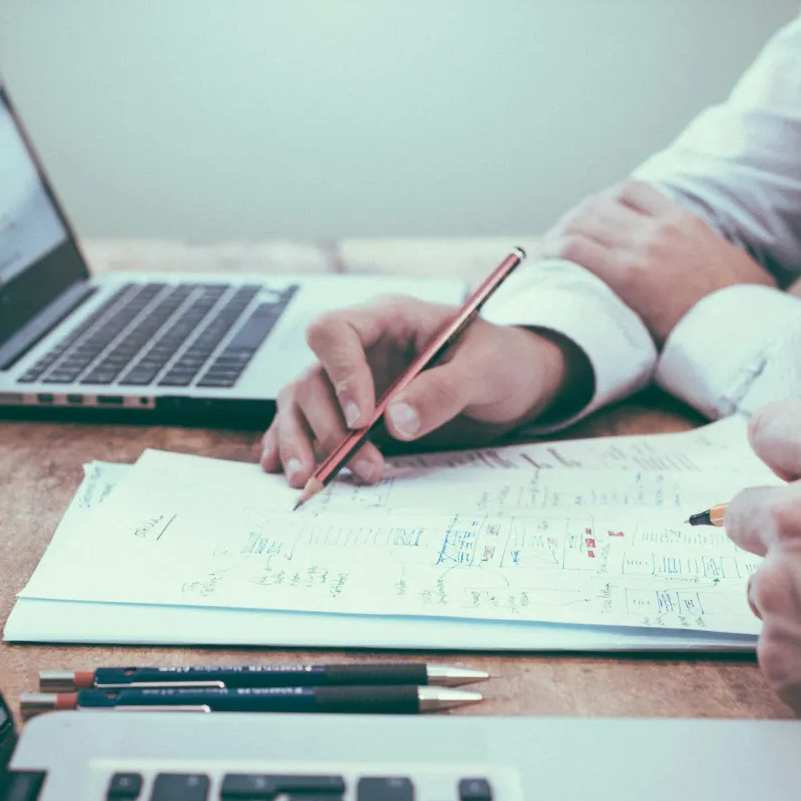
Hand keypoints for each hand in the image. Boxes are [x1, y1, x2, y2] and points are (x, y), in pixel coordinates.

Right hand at [260, 296, 586, 486]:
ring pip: (300, 403)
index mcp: (389, 319)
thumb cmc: (504, 362)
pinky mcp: (351, 412)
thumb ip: (444, 391)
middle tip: (362, 465)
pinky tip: (283, 471)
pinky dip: (290, 446)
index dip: (340, 375)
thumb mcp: (487, 370)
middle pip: (312, 377)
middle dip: (327, 426)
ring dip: (302, 443)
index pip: (335, 332)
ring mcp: (351, 381)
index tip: (361, 420)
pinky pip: (306, 423)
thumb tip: (395, 422)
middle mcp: (361, 348)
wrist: (517, 383)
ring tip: (312, 480)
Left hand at [542, 180, 773, 342]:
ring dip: (558, 236)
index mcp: (685, 222)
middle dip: (572, 222)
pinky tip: (545, 268)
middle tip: (558, 244)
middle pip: (598, 204)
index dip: (602, 203)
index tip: (591, 223)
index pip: (631, 191)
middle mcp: (661, 227)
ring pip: (581, 221)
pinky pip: (574, 250)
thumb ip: (713, 258)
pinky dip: (553, 254)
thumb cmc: (744, 314)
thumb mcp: (736, 269)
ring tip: (546, 257)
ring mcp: (644, 248)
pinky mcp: (628, 276)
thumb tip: (717, 272)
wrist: (747, 333)